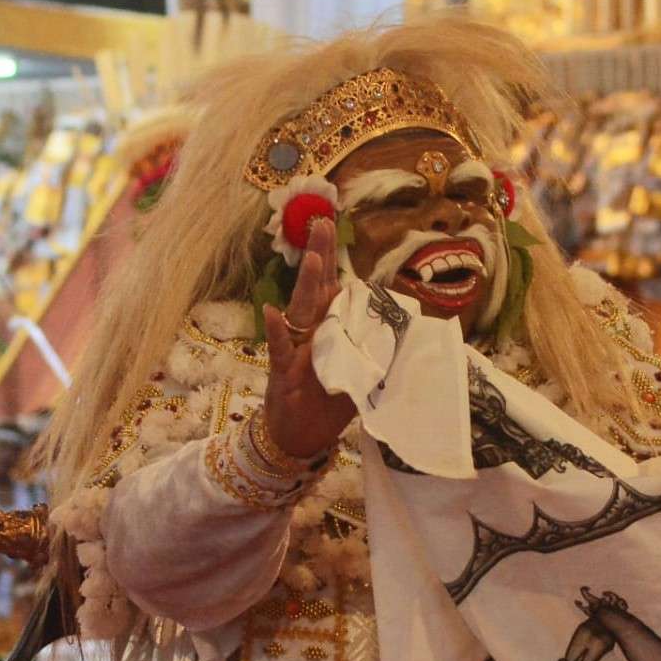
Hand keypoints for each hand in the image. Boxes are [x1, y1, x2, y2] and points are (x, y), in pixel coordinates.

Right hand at [262, 218, 355, 459]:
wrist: (299, 438)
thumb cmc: (328, 403)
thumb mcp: (355, 371)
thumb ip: (366, 343)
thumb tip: (389, 317)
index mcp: (327, 330)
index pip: (331, 288)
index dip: (332, 260)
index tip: (333, 227)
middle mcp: (309, 333)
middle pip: (315, 288)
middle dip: (319, 255)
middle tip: (322, 222)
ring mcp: (295, 350)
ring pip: (300, 310)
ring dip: (306, 283)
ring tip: (314, 256)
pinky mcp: (283, 372)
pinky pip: (280, 349)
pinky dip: (277, 332)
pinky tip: (271, 312)